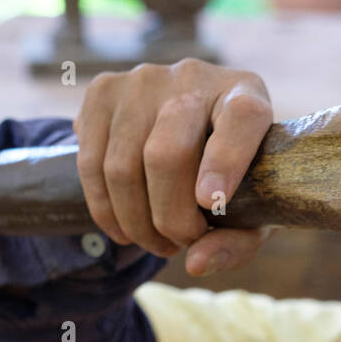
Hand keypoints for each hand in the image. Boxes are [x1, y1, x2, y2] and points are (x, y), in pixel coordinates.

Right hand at [73, 60, 273, 274]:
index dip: (225, 160)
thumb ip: (235, 243)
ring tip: (157, 242)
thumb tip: (194, 263)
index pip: (241, 118)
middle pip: (165, 155)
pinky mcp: (102, 91)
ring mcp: (142, 80)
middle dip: (170, 218)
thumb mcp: (250, 216)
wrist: (191, 130)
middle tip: (181, 242)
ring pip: (122, 166)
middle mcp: (194, 78)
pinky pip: (90, 164)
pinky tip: (126, 230)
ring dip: (136, 223)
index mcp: (246, 96)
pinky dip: (105, 210)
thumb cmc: (232, 180)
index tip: (211, 202)